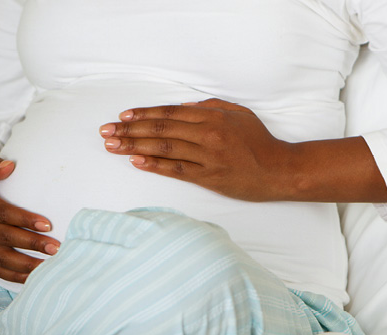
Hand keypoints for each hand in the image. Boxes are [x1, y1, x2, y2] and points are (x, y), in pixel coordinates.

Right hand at [0, 158, 60, 282]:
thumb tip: (10, 165)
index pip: (2, 213)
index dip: (24, 219)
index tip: (47, 224)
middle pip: (5, 237)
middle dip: (32, 243)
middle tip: (56, 247)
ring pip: (2, 259)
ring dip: (27, 263)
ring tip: (50, 264)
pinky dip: (16, 276)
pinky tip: (35, 276)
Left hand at [99, 98, 294, 201]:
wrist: (279, 170)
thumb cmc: (260, 142)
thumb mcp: (239, 113)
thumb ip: (210, 106)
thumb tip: (182, 106)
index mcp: (212, 117)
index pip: (169, 113)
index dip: (144, 114)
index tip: (123, 116)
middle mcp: (207, 134)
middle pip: (161, 130)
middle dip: (130, 130)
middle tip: (106, 131)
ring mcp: (207, 157)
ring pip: (164, 149)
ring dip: (135, 146)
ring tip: (112, 146)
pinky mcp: (208, 177)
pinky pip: (177, 170)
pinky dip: (155, 165)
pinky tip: (136, 162)